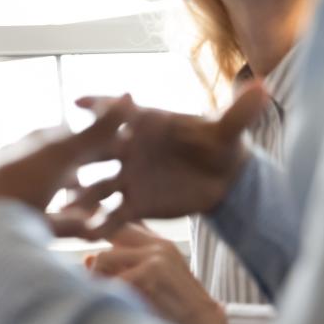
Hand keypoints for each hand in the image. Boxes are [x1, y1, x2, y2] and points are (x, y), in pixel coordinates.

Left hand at [0, 97, 132, 244]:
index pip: (60, 135)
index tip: (116, 140)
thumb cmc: (22, 183)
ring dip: (79, 200)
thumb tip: (128, 95)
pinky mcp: (19, 228)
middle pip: (57, 167)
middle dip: (83, 170)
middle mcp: (17, 171)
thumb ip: (97, 130)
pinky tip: (90, 230)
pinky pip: (52, 224)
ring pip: (53, 196)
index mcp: (24, 147)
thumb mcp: (64, 153)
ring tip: (102, 204)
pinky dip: (71, 225)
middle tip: (114, 174)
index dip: (89, 136)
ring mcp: (17, 200)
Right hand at [76, 84, 268, 235]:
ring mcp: (126, 178)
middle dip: (78, 155)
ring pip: (98, 187)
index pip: (119, 112)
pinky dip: (100, 224)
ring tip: (65, 207)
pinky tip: (87, 235)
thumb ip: (239, 112)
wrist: (223, 181)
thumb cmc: (221, 146)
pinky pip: (113, 215)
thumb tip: (265, 87)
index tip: (80, 102)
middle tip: (58, 158)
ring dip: (81, 196)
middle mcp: (128, 150)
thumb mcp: (230, 130)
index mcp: (146, 124)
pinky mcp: (133, 204)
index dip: (101, 106)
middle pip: (97, 150)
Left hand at [86, 223, 226, 323]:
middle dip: (95, 268)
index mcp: (158, 244)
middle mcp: (158, 245)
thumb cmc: (173, 311)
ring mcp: (156, 256)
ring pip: (102, 259)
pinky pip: (112, 280)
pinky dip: (109, 295)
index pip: (118, 229)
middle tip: (97, 288)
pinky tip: (122, 307)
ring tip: (111, 299)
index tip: (86, 258)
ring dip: (98, 281)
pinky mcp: (152, 271)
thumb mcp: (147, 283)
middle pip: (105, 240)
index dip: (97, 239)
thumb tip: (86, 258)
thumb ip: (120, 268)